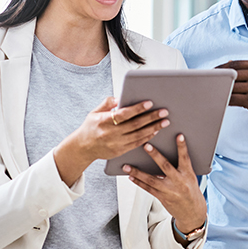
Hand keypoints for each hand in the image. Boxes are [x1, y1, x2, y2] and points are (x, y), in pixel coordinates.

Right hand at [54, 96, 168, 185]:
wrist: (83, 148)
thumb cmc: (90, 127)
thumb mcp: (94, 112)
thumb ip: (107, 103)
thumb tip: (119, 97)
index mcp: (104, 121)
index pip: (124, 114)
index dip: (137, 108)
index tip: (149, 103)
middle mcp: (111, 133)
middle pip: (135, 125)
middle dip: (151, 118)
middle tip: (164, 112)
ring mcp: (116, 144)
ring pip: (139, 135)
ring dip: (153, 128)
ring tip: (164, 121)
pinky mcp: (120, 151)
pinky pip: (137, 144)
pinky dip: (147, 137)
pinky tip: (155, 131)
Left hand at [124, 135, 206, 244]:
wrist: (192, 213)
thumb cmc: (191, 192)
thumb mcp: (191, 178)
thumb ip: (181, 167)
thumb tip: (167, 154)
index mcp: (188, 175)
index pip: (185, 158)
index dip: (182, 147)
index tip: (179, 136)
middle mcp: (178, 182)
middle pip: (165, 166)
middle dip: (155, 155)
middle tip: (146, 146)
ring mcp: (169, 191)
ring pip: (151, 179)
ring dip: (138, 172)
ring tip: (127, 166)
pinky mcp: (162, 198)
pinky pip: (148, 189)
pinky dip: (139, 182)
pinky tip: (131, 176)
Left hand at [216, 60, 247, 129]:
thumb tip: (231, 67)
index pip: (235, 64)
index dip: (221, 68)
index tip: (213, 72)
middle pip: (230, 74)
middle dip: (218, 79)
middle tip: (207, 83)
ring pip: (230, 87)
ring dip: (219, 91)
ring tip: (211, 93)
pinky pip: (233, 99)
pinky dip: (224, 100)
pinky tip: (220, 102)